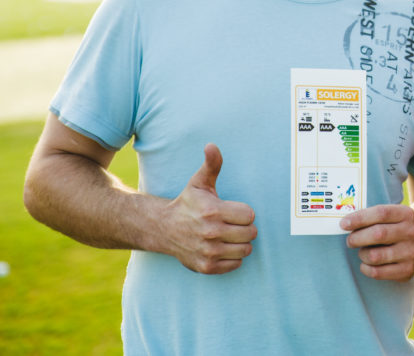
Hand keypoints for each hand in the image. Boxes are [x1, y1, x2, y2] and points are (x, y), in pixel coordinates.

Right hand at [164, 144, 256, 273]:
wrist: (163, 229)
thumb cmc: (187, 203)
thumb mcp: (199, 182)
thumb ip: (211, 165)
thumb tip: (211, 146)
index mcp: (213, 211)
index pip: (249, 215)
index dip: (244, 212)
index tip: (233, 210)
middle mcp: (211, 233)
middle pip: (251, 233)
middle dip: (245, 227)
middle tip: (232, 223)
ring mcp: (209, 252)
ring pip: (246, 250)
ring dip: (241, 243)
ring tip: (229, 235)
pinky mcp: (206, 267)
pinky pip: (236, 264)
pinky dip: (233, 257)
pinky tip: (223, 247)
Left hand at [340, 205, 413, 280]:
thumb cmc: (398, 227)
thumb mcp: (393, 215)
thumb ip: (373, 216)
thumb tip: (346, 223)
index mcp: (406, 214)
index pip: (380, 213)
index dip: (359, 218)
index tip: (344, 224)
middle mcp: (410, 232)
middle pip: (377, 234)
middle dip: (357, 238)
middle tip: (350, 240)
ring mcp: (410, 252)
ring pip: (375, 256)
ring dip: (362, 254)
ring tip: (362, 251)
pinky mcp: (407, 270)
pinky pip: (378, 272)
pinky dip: (366, 268)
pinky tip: (367, 264)